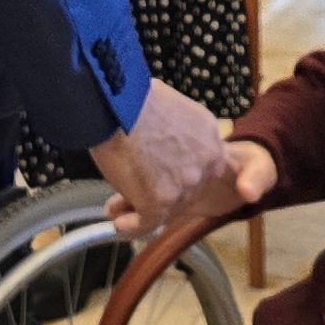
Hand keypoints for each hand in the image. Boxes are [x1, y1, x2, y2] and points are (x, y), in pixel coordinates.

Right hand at [88, 84, 245, 234]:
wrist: (114, 105)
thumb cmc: (130, 97)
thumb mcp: (168, 104)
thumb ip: (174, 128)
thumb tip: (159, 138)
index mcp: (209, 134)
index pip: (199, 164)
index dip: (175, 171)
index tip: (155, 173)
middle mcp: (207, 162)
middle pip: (188, 188)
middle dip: (162, 191)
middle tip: (134, 190)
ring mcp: (186, 185)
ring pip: (168, 207)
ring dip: (144, 209)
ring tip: (119, 211)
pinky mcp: (162, 202)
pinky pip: (148, 222)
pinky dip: (132, 226)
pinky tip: (120, 225)